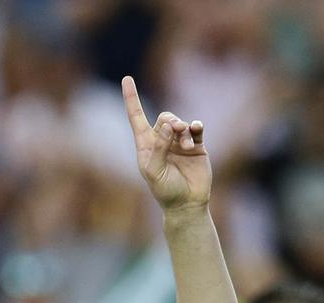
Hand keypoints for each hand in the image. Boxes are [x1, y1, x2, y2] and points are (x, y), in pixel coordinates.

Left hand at [122, 76, 210, 211]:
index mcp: (145, 146)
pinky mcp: (197, 146)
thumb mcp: (154, 172)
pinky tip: (196, 130)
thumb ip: (158, 148)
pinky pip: (196, 128)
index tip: (126, 78)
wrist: (187, 203)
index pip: (136, 117)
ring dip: (184, 130)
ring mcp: (179, 142)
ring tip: (187, 146)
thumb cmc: (165, 191)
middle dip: (171, 120)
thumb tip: (167, 124)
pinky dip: (195, 126)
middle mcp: (161, 141)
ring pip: (180, 123)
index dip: (131, 98)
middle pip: (164, 117)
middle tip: (178, 130)